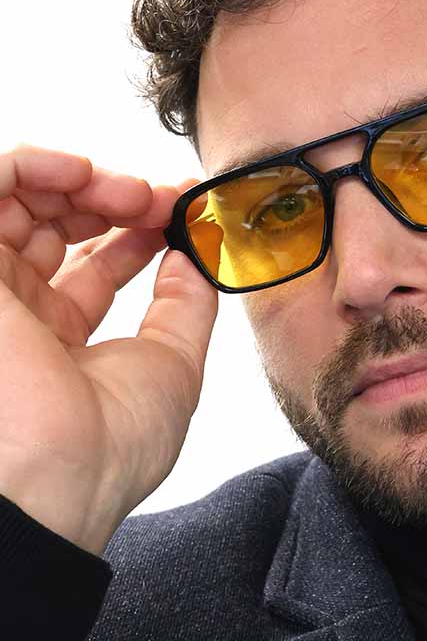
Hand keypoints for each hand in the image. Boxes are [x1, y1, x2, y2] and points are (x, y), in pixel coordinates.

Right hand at [0, 143, 217, 555]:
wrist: (59, 474)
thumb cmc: (112, 444)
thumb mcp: (173, 364)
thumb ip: (186, 304)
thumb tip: (195, 256)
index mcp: (60, 343)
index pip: (94, 264)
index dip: (138, 229)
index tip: (181, 210)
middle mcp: (18, 315)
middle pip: (57, 225)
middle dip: (114, 199)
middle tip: (157, 201)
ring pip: (19, 200)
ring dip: (80, 180)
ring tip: (127, 192)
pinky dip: (32, 166)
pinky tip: (80, 172)